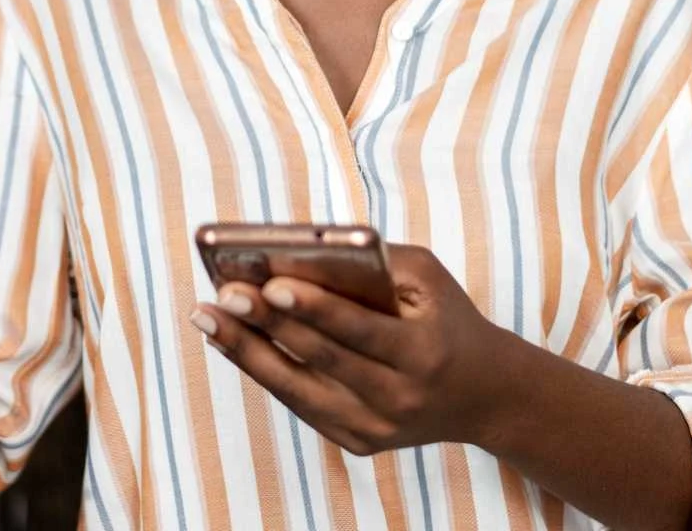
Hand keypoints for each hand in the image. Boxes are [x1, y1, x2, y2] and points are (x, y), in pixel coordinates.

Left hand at [189, 243, 510, 456]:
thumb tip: (300, 249)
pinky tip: (231, 340)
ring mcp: (375, 428)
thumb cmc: (447, 319)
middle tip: (223, 293)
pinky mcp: (356, 442)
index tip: (270, 283)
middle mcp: (399, 398)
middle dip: (267, 324)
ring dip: (246, 351)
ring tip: (207, 317)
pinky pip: (300, 403)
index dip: (314, 307)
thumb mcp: (427, 280)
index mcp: (423, 353)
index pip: (359, 330)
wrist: (484, 395)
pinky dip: (263, 370)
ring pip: (298, 389)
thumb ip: (372, 262)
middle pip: (321, 360)